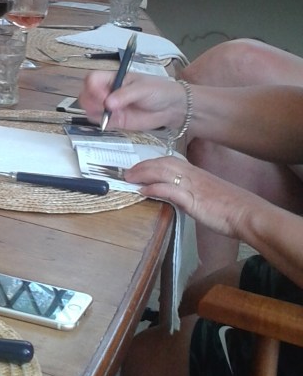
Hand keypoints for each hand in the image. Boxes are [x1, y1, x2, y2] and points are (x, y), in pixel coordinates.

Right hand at [79, 70, 186, 131]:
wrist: (172, 107)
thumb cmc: (158, 90)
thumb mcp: (142, 88)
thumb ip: (125, 95)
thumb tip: (108, 103)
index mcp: (113, 78)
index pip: (93, 79)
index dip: (92, 87)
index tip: (103, 96)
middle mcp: (108, 91)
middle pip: (87, 93)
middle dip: (90, 100)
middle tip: (103, 106)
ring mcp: (110, 107)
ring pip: (90, 108)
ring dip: (93, 111)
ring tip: (108, 114)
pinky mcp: (115, 120)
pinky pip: (100, 121)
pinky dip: (100, 122)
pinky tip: (110, 121)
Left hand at [126, 156, 249, 242]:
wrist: (248, 214)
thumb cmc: (232, 208)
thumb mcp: (208, 196)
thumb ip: (192, 194)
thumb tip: (177, 197)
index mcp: (197, 173)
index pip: (170, 161)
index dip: (152, 163)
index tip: (139, 167)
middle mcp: (193, 175)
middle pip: (163, 163)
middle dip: (143, 166)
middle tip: (127, 172)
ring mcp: (193, 186)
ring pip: (164, 172)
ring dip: (144, 174)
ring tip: (129, 178)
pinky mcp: (194, 200)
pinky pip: (170, 190)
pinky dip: (155, 188)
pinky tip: (143, 191)